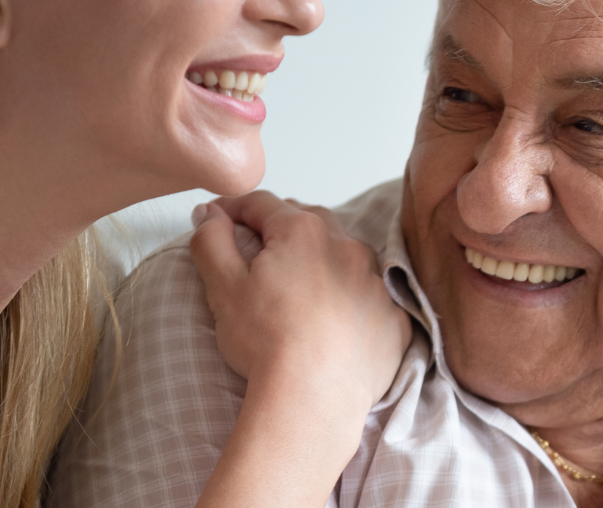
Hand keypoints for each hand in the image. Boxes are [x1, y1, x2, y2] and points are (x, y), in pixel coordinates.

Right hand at [189, 192, 412, 407]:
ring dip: (323, 261)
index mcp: (303, 232)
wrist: (313, 398)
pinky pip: (371, 297)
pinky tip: (334, 320)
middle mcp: (347, 247)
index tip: (216, 219)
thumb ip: (212, 240)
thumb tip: (209, 214)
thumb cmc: (267, 342)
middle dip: (281, 229)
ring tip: (300, 286)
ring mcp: (376, 283)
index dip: (234, 209)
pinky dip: (352, 300)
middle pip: (308, 223)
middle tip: (258, 250)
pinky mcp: (393, 318)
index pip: (262, 204)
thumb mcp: (223, 286)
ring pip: (345, 256)